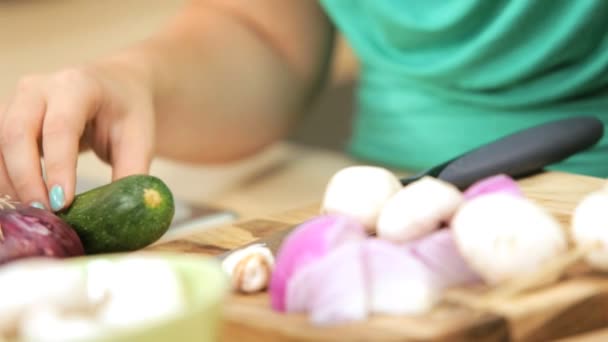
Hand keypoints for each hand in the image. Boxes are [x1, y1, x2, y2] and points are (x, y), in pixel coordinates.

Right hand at [0, 64, 154, 210]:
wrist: (115, 87)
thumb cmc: (128, 113)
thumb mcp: (140, 140)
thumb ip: (130, 175)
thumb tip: (120, 218)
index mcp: (78, 86)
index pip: (60, 128)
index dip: (59, 167)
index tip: (63, 203)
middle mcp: (39, 88)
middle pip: (17, 133)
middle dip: (26, 179)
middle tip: (44, 214)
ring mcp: (17, 100)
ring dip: (11, 182)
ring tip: (35, 214)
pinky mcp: (6, 118)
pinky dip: (4, 177)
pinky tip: (22, 201)